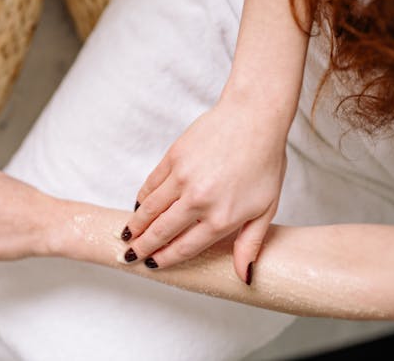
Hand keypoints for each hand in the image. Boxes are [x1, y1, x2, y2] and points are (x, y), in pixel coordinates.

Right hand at [122, 97, 287, 281]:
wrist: (253, 118)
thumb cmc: (265, 161)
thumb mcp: (266, 208)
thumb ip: (250, 243)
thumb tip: (243, 275)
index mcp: (222, 217)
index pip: (185, 246)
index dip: (166, 258)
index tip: (153, 264)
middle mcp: (199, 200)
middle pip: (162, 231)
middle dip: (142, 247)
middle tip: (130, 255)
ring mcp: (183, 177)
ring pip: (150, 208)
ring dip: (136, 224)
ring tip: (127, 235)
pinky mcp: (173, 157)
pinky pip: (151, 184)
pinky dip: (142, 198)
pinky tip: (139, 206)